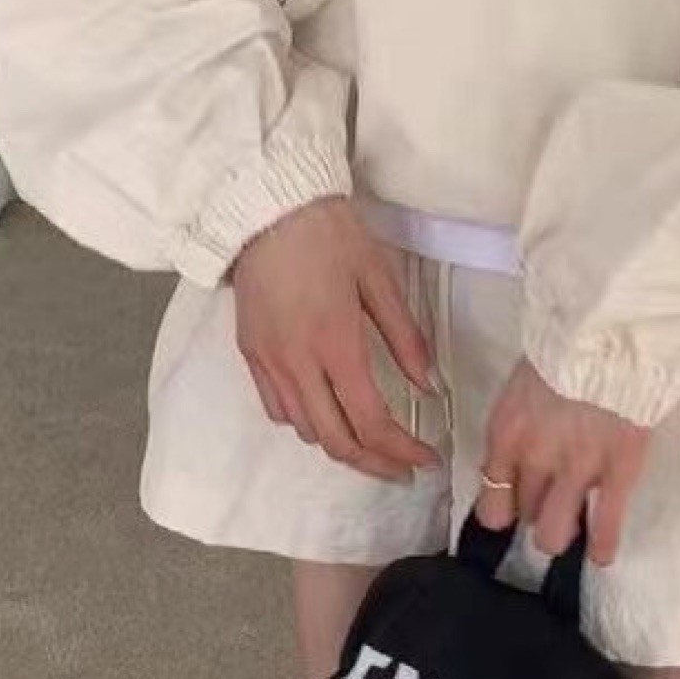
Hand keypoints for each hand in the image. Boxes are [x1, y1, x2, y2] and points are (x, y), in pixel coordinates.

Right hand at [231, 197, 440, 482]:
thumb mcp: (380, 279)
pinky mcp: (250, 354)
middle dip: (374, 465)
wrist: (267, 208)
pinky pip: (277, 408)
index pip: (372, 421)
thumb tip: (429, 387)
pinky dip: (305, 422)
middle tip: (402, 469)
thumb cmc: (331, 236)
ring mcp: (268, 362)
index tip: (428, 459)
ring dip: (340, 444)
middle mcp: (298, 363)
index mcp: (336, 344)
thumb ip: (406, 339)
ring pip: (304, 430)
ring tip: (370, 441)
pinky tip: (326, 411)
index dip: (403, 450)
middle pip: (336, 441)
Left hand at [476, 359, 650, 567]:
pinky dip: (604, 543)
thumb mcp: (525, 380)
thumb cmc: (569, 342)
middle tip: (548, 503)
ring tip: (570, 527)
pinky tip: (602, 554)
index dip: (503, 507)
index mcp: (506, 433)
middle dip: (535, 512)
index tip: (511, 506)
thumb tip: (523, 442)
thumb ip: (520, 419)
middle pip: (524, 513)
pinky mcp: (618, 471)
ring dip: (560, 532)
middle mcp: (534, 460)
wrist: (614, 330)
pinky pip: (606, 522)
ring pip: (555, 533)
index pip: (491, 497)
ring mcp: (577, 470)